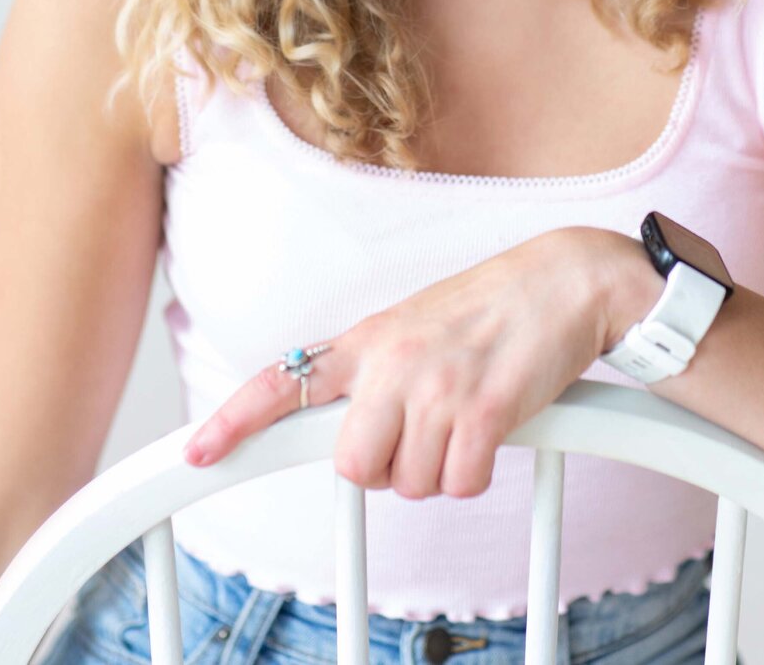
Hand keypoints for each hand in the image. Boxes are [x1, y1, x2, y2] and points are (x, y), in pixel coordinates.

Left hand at [182, 226, 636, 498]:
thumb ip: (380, 369)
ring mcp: (438, 386)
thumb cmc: (494, 303)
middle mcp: (393, 363)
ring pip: (409, 484)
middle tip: (421, 438)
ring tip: (467, 419)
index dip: (236, 420)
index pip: (286, 380)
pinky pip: (460, 484)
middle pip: (351, 467)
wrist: (565, 278)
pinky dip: (477, 473)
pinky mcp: (484, 409)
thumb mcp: (417, 322)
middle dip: (385, 470)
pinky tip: (494, 430)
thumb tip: (358, 430)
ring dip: (440, 470)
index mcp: (370, 339)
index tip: (198, 451)